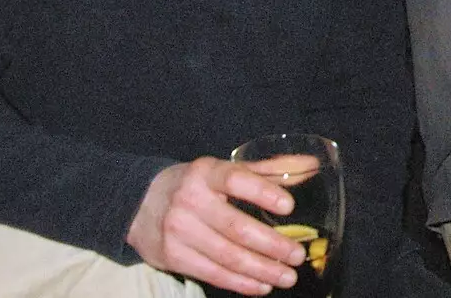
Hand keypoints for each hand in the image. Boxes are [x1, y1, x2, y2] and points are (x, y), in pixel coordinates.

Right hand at [127, 157, 304, 295]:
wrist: (140, 205)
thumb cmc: (195, 185)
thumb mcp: (223, 170)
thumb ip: (267, 170)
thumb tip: (310, 165)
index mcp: (206, 173)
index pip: (236, 179)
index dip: (263, 193)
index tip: (289, 206)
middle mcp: (190, 200)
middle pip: (236, 227)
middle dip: (271, 245)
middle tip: (297, 255)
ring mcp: (179, 231)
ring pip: (227, 256)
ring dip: (261, 270)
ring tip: (287, 276)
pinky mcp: (173, 257)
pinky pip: (212, 274)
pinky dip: (240, 283)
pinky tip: (262, 286)